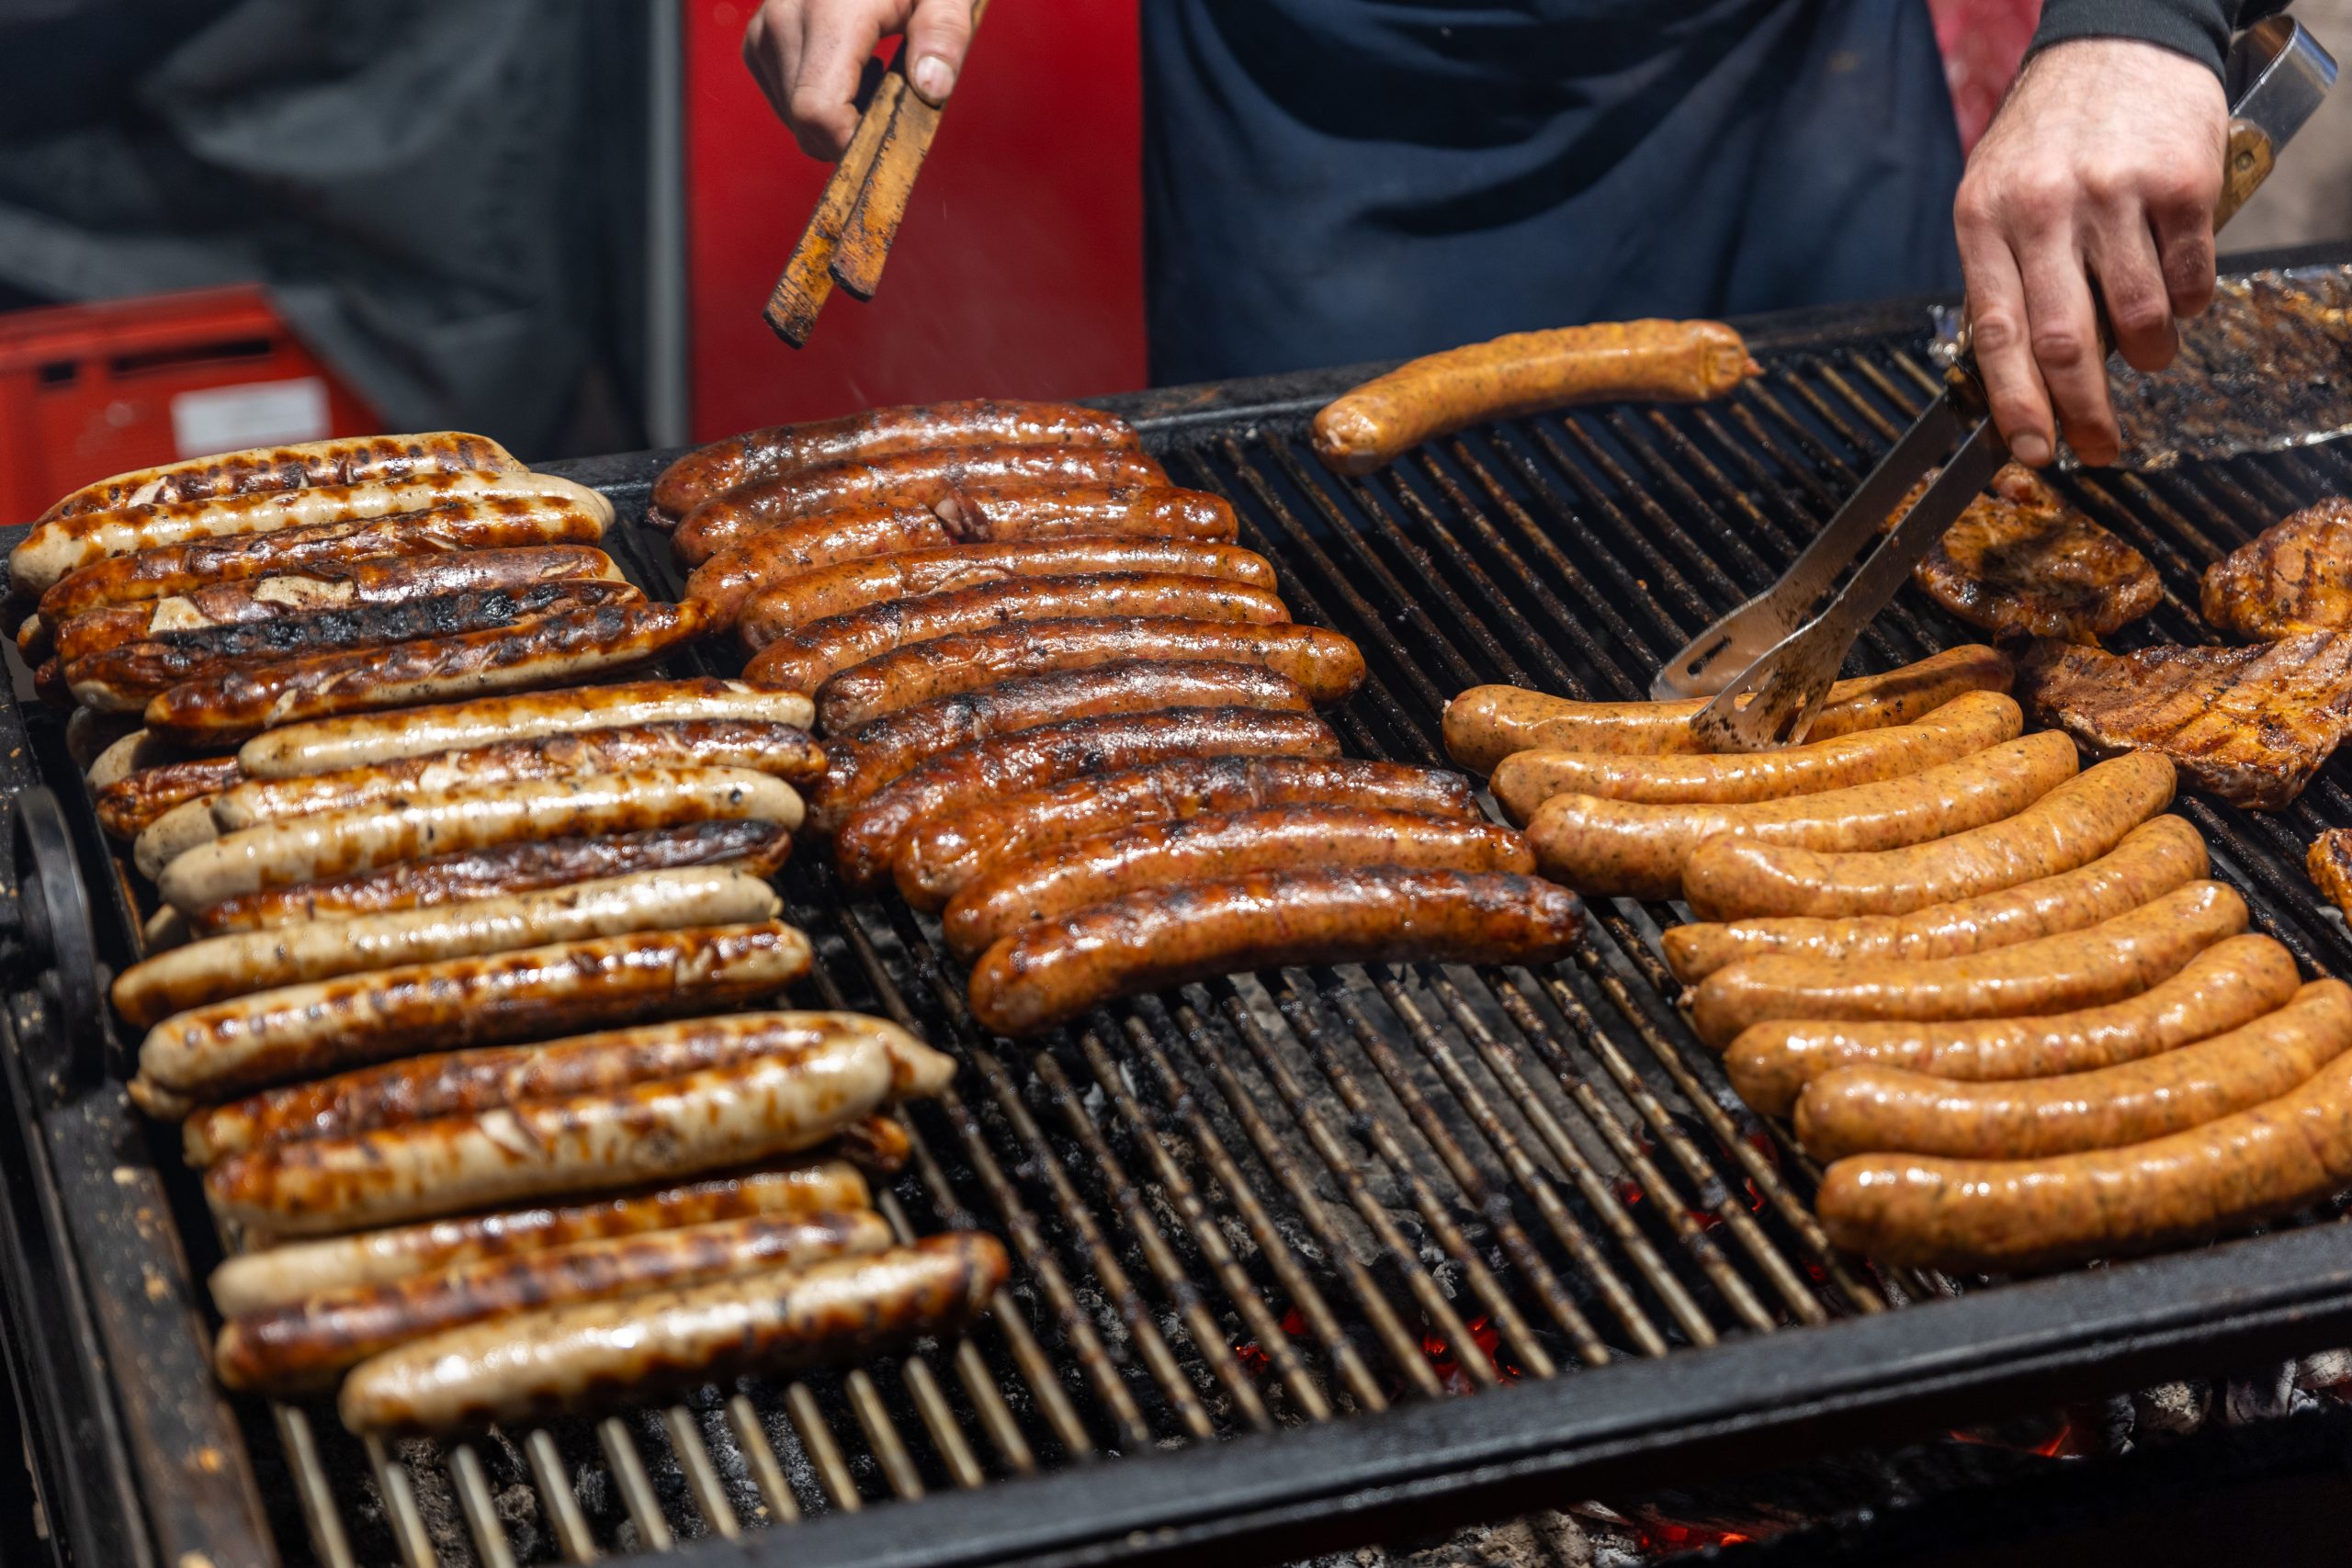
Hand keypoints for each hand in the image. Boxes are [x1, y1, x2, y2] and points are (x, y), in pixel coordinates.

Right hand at [743, 0, 974, 159]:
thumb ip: (945, 33)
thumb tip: (931, 87)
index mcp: (830, 12)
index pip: (819, 112)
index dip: (854, 142)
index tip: (888, 136)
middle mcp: (785, 21)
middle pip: (806, 124)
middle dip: (852, 131)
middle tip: (891, 92)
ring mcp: (765, 30)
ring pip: (795, 119)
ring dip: (838, 116)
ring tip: (873, 72)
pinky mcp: (758, 41)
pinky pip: (784, 101)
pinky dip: (819, 100)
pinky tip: (848, 67)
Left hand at [1953, 39, 2227, 466]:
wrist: (2117, 40)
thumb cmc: (2049, 135)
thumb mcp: (1995, 193)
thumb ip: (2001, 274)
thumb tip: (2015, 374)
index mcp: (1983, 219)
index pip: (1995, 334)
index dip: (2015, 403)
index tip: (2033, 451)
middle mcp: (2043, 208)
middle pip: (2063, 342)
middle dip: (2083, 411)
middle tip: (2099, 446)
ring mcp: (2114, 195)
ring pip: (2137, 318)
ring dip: (2149, 355)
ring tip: (2149, 353)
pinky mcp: (2181, 184)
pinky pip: (2189, 279)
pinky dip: (2188, 306)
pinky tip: (2178, 297)